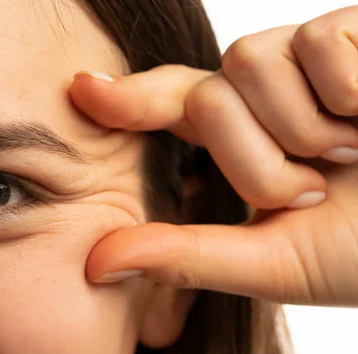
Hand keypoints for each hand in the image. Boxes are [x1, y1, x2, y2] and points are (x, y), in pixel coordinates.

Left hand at [69, 6, 357, 305]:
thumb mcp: (271, 262)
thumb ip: (184, 256)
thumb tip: (93, 265)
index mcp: (245, 139)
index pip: (171, 105)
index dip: (126, 98)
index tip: (82, 92)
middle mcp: (268, 92)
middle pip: (206, 99)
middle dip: (258, 159)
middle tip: (319, 189)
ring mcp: (310, 55)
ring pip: (248, 62)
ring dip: (302, 128)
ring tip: (354, 152)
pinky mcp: (355, 29)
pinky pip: (316, 43)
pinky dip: (350, 93)